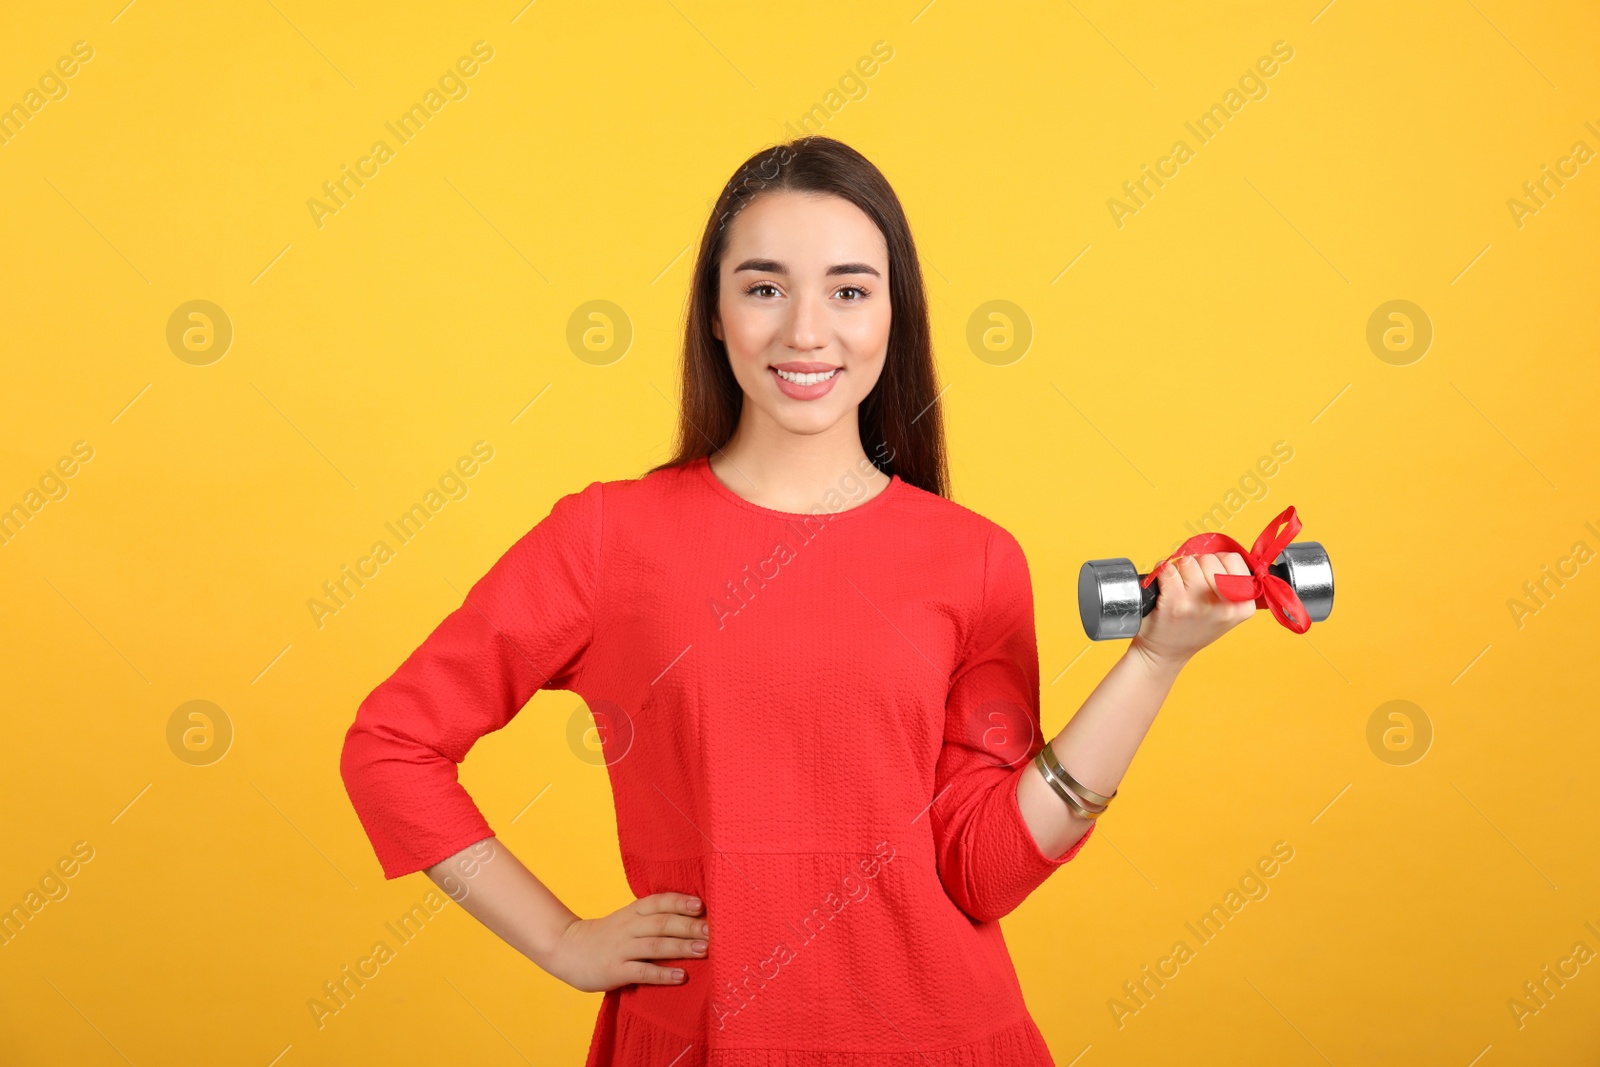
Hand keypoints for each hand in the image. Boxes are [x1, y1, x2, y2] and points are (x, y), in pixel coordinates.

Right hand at [542, 892, 708, 992]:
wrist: (566, 949)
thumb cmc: (606, 936)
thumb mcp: (627, 919)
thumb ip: (652, 918)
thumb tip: (693, 919)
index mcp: (633, 911)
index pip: (660, 902)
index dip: (680, 902)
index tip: (702, 905)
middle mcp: (629, 926)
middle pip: (663, 923)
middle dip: (690, 926)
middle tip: (714, 931)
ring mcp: (621, 948)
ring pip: (656, 945)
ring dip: (682, 947)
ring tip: (705, 950)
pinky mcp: (615, 970)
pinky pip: (642, 971)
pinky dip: (663, 973)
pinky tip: (681, 976)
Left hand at [1130, 552, 1255, 669]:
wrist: (1166, 653)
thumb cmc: (1195, 627)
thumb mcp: (1227, 612)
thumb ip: (1232, 584)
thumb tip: (1220, 552)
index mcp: (1244, 606)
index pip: (1233, 559)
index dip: (1217, 561)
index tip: (1209, 576)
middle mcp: (1225, 606)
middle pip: (1208, 558)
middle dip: (1196, 565)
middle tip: (1190, 585)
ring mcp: (1199, 603)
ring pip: (1188, 561)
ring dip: (1178, 569)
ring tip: (1178, 588)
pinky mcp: (1174, 602)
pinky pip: (1167, 569)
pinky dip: (1161, 572)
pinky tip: (1164, 587)